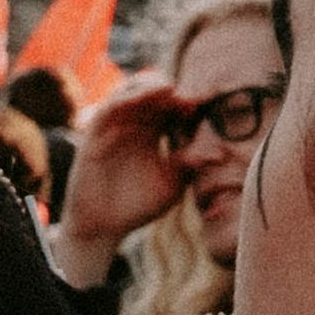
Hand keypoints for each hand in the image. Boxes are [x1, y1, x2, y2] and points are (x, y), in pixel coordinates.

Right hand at [52, 79, 206, 286]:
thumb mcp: (171, 184)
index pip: (169, 106)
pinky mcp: (95, 133)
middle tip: (187, 98)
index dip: (184, 103)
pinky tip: (141, 98)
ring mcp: (113, 127)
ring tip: (168, 90)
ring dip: (148, 87)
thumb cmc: (137, 206)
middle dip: (170, 92)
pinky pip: (109, 107)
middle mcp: (133, 125)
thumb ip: (190, 166)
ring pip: (130, 92)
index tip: (199, 108)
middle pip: (151, 93)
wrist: (103, 227)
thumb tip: (219, 155)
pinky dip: (125, 98)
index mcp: (151, 133)